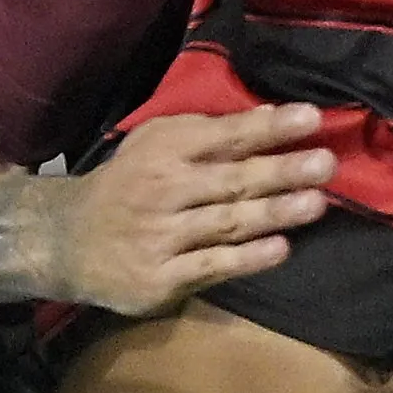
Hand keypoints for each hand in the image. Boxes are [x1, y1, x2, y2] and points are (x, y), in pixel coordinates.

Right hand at [0, 104, 332, 313]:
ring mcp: (161, 234)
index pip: (224, 135)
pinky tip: (280, 249)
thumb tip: (270, 117)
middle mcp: (162, 188)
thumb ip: (209, 135)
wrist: (66, 239)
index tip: (310, 117)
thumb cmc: (127, 186)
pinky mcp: (161, 275)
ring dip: (274, 212)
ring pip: (226, 221)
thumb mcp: (155, 146)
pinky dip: (247, 257)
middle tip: (326, 163)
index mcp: (163, 149)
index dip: (268, 126)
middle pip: (231, 179)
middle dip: (281, 170)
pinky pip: (211, 264)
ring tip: (317, 203)